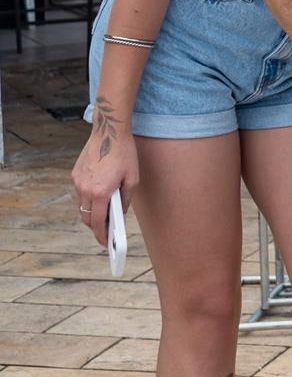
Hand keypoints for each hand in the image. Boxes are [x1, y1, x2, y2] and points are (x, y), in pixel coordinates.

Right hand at [71, 98, 135, 246]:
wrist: (109, 132)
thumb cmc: (124, 154)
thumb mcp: (132, 179)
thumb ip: (125, 200)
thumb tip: (119, 215)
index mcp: (100, 192)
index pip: (98, 222)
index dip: (101, 235)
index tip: (106, 243)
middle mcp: (85, 189)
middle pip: (87, 218)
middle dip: (96, 227)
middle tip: (107, 231)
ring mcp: (77, 182)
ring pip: (82, 206)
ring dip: (91, 213)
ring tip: (104, 215)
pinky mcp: (74, 174)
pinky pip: (80, 193)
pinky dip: (88, 198)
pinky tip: (99, 196)